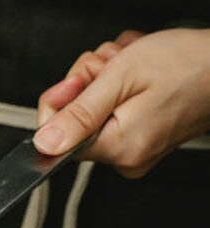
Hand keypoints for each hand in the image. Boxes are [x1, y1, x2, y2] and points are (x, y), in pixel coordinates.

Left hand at [33, 28, 209, 177]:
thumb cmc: (187, 64)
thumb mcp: (122, 78)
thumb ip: (78, 113)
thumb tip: (45, 143)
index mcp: (119, 148)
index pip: (56, 139)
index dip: (61, 102)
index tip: (80, 81)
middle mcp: (126, 158)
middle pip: (74, 122)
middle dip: (87, 84)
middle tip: (113, 67)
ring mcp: (135, 151)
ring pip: (92, 112)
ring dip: (104, 81)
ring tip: (130, 68)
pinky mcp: (142, 140)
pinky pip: (112, 113)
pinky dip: (118, 88)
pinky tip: (137, 76)